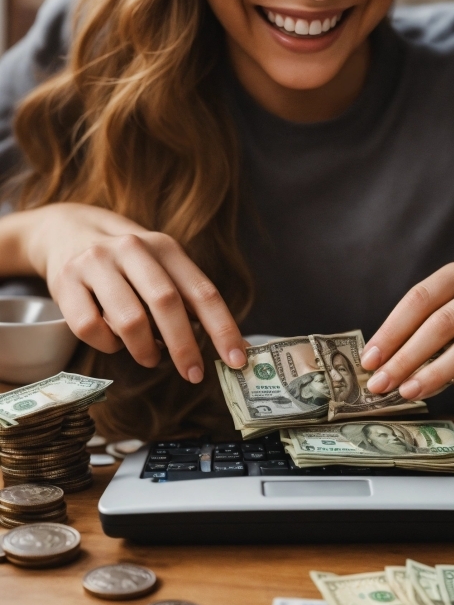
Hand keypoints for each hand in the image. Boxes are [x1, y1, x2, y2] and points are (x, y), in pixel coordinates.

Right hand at [26, 203, 246, 381]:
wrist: (65, 230)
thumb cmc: (128, 262)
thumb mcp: (161, 265)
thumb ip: (189, 298)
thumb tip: (229, 347)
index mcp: (165, 247)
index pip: (203, 292)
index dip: (223, 329)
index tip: (237, 360)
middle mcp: (131, 249)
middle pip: (166, 303)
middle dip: (185, 347)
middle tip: (194, 374)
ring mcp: (95, 263)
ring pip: (128, 320)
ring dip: (145, 350)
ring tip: (150, 357)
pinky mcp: (64, 282)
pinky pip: (91, 328)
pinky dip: (108, 345)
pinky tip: (114, 341)